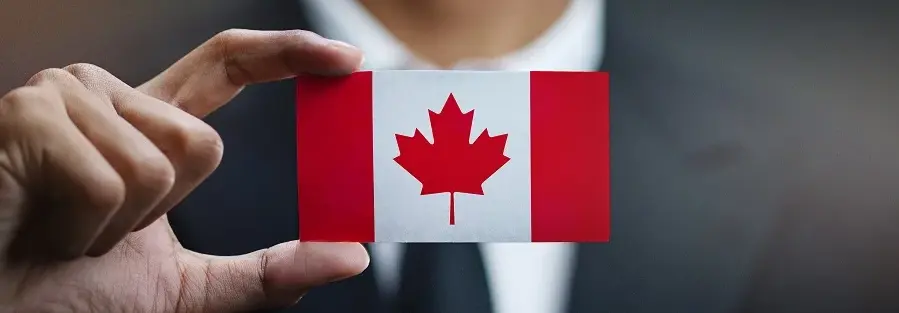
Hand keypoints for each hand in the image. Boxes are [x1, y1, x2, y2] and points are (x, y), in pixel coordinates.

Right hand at [0, 29, 367, 311]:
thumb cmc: (67, 298)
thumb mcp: (186, 290)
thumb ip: (267, 273)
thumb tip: (350, 256)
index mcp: (145, 124)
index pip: (226, 66)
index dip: (287, 54)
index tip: (347, 62)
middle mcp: (108, 96)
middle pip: (203, 142)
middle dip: (162, 213)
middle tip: (98, 235)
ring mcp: (65, 97)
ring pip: (162, 162)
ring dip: (118, 227)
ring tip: (64, 232)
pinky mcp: (29, 114)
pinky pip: (110, 181)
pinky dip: (83, 230)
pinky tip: (41, 229)